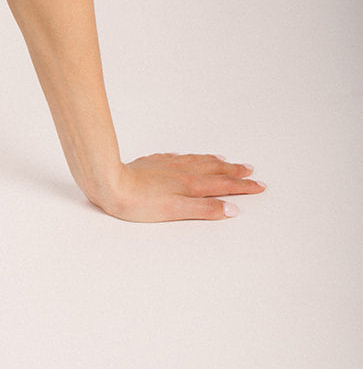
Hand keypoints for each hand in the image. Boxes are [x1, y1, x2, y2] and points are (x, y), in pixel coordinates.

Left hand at [87, 154, 265, 222]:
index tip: (259, 186)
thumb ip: (204, 209)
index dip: (242, 186)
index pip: (223, 185)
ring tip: (225, 160)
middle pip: (214, 170)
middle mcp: (181, 172)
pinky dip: (189, 157)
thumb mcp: (176, 211)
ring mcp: (166, 165)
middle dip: (234, 171)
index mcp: (190, 185)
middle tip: (250, 170)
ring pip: (197, 161)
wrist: (109, 183)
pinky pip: (177, 157)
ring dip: (214, 162)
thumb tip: (231, 209)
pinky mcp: (152, 163)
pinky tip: (186, 157)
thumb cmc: (139, 202)